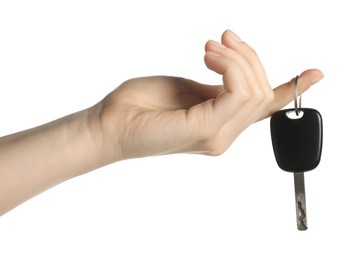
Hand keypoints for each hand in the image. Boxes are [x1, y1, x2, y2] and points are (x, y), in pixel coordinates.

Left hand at [95, 30, 323, 161]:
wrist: (112, 122)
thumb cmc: (142, 104)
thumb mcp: (189, 87)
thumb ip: (219, 87)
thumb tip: (239, 73)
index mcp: (221, 123)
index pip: (264, 108)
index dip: (292, 88)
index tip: (316, 72)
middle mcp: (224, 134)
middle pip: (263, 91)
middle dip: (248, 55)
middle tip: (219, 41)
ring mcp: (217, 136)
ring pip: (254, 90)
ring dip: (236, 58)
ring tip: (209, 48)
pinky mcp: (205, 130)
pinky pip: (238, 93)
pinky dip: (229, 66)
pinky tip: (208, 56)